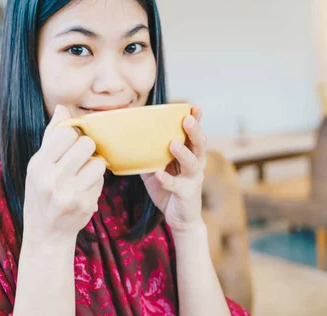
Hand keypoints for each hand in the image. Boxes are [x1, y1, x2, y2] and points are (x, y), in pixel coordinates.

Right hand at [23, 105, 105, 243]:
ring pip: (98, 163)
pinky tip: (84, 190)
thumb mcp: (38, 165)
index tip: (72, 143)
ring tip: (83, 175)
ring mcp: (68, 194)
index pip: (66, 133)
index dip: (74, 135)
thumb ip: (51, 136)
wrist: (45, 233)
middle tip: (81, 159)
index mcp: (38, 165)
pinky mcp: (84, 205)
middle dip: (88, 149)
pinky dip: (96, 183)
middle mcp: (51, 179)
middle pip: (86, 144)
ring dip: (94, 166)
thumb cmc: (41, 192)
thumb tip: (63, 108)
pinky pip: (101, 181)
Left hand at [141, 106, 206, 232]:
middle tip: (188, 119)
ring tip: (173, 144)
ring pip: (192, 163)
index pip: (194, 134)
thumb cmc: (169, 190)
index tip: (195, 106)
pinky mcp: (186, 195)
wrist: (180, 220)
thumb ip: (148, 155)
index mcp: (190, 155)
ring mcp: (192, 180)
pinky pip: (176, 186)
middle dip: (195, 131)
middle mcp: (195, 165)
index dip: (197, 120)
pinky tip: (158, 174)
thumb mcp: (157, 168)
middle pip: (199, 145)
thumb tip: (126, 140)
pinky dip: (167, 180)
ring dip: (183, 153)